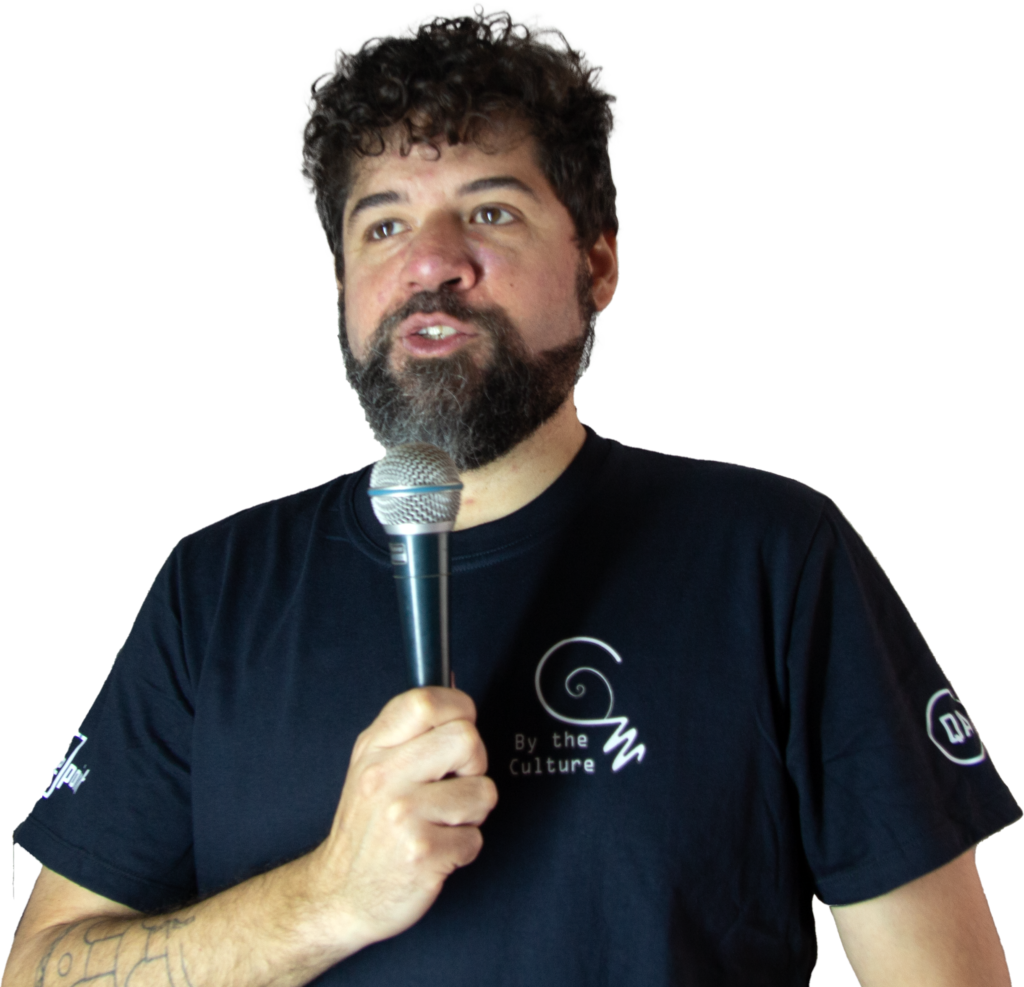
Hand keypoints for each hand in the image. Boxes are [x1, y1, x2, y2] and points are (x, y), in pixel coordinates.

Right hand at [310, 687, 497, 949]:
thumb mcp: (372, 764)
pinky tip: (435, 850)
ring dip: (471, 814)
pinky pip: (475, 839)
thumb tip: (454, 684)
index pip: (425, 701)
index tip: (460, 727)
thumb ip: (411, 729)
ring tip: (439, 822)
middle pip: (467, 739)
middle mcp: (384, 776)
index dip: (459, 708)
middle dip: (474, 764)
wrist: (339, 893)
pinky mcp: (421, 854)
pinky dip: (462, 849)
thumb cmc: (367, 826)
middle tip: (454, 783)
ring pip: (483, 792)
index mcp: (374, 747)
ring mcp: (402, 815)